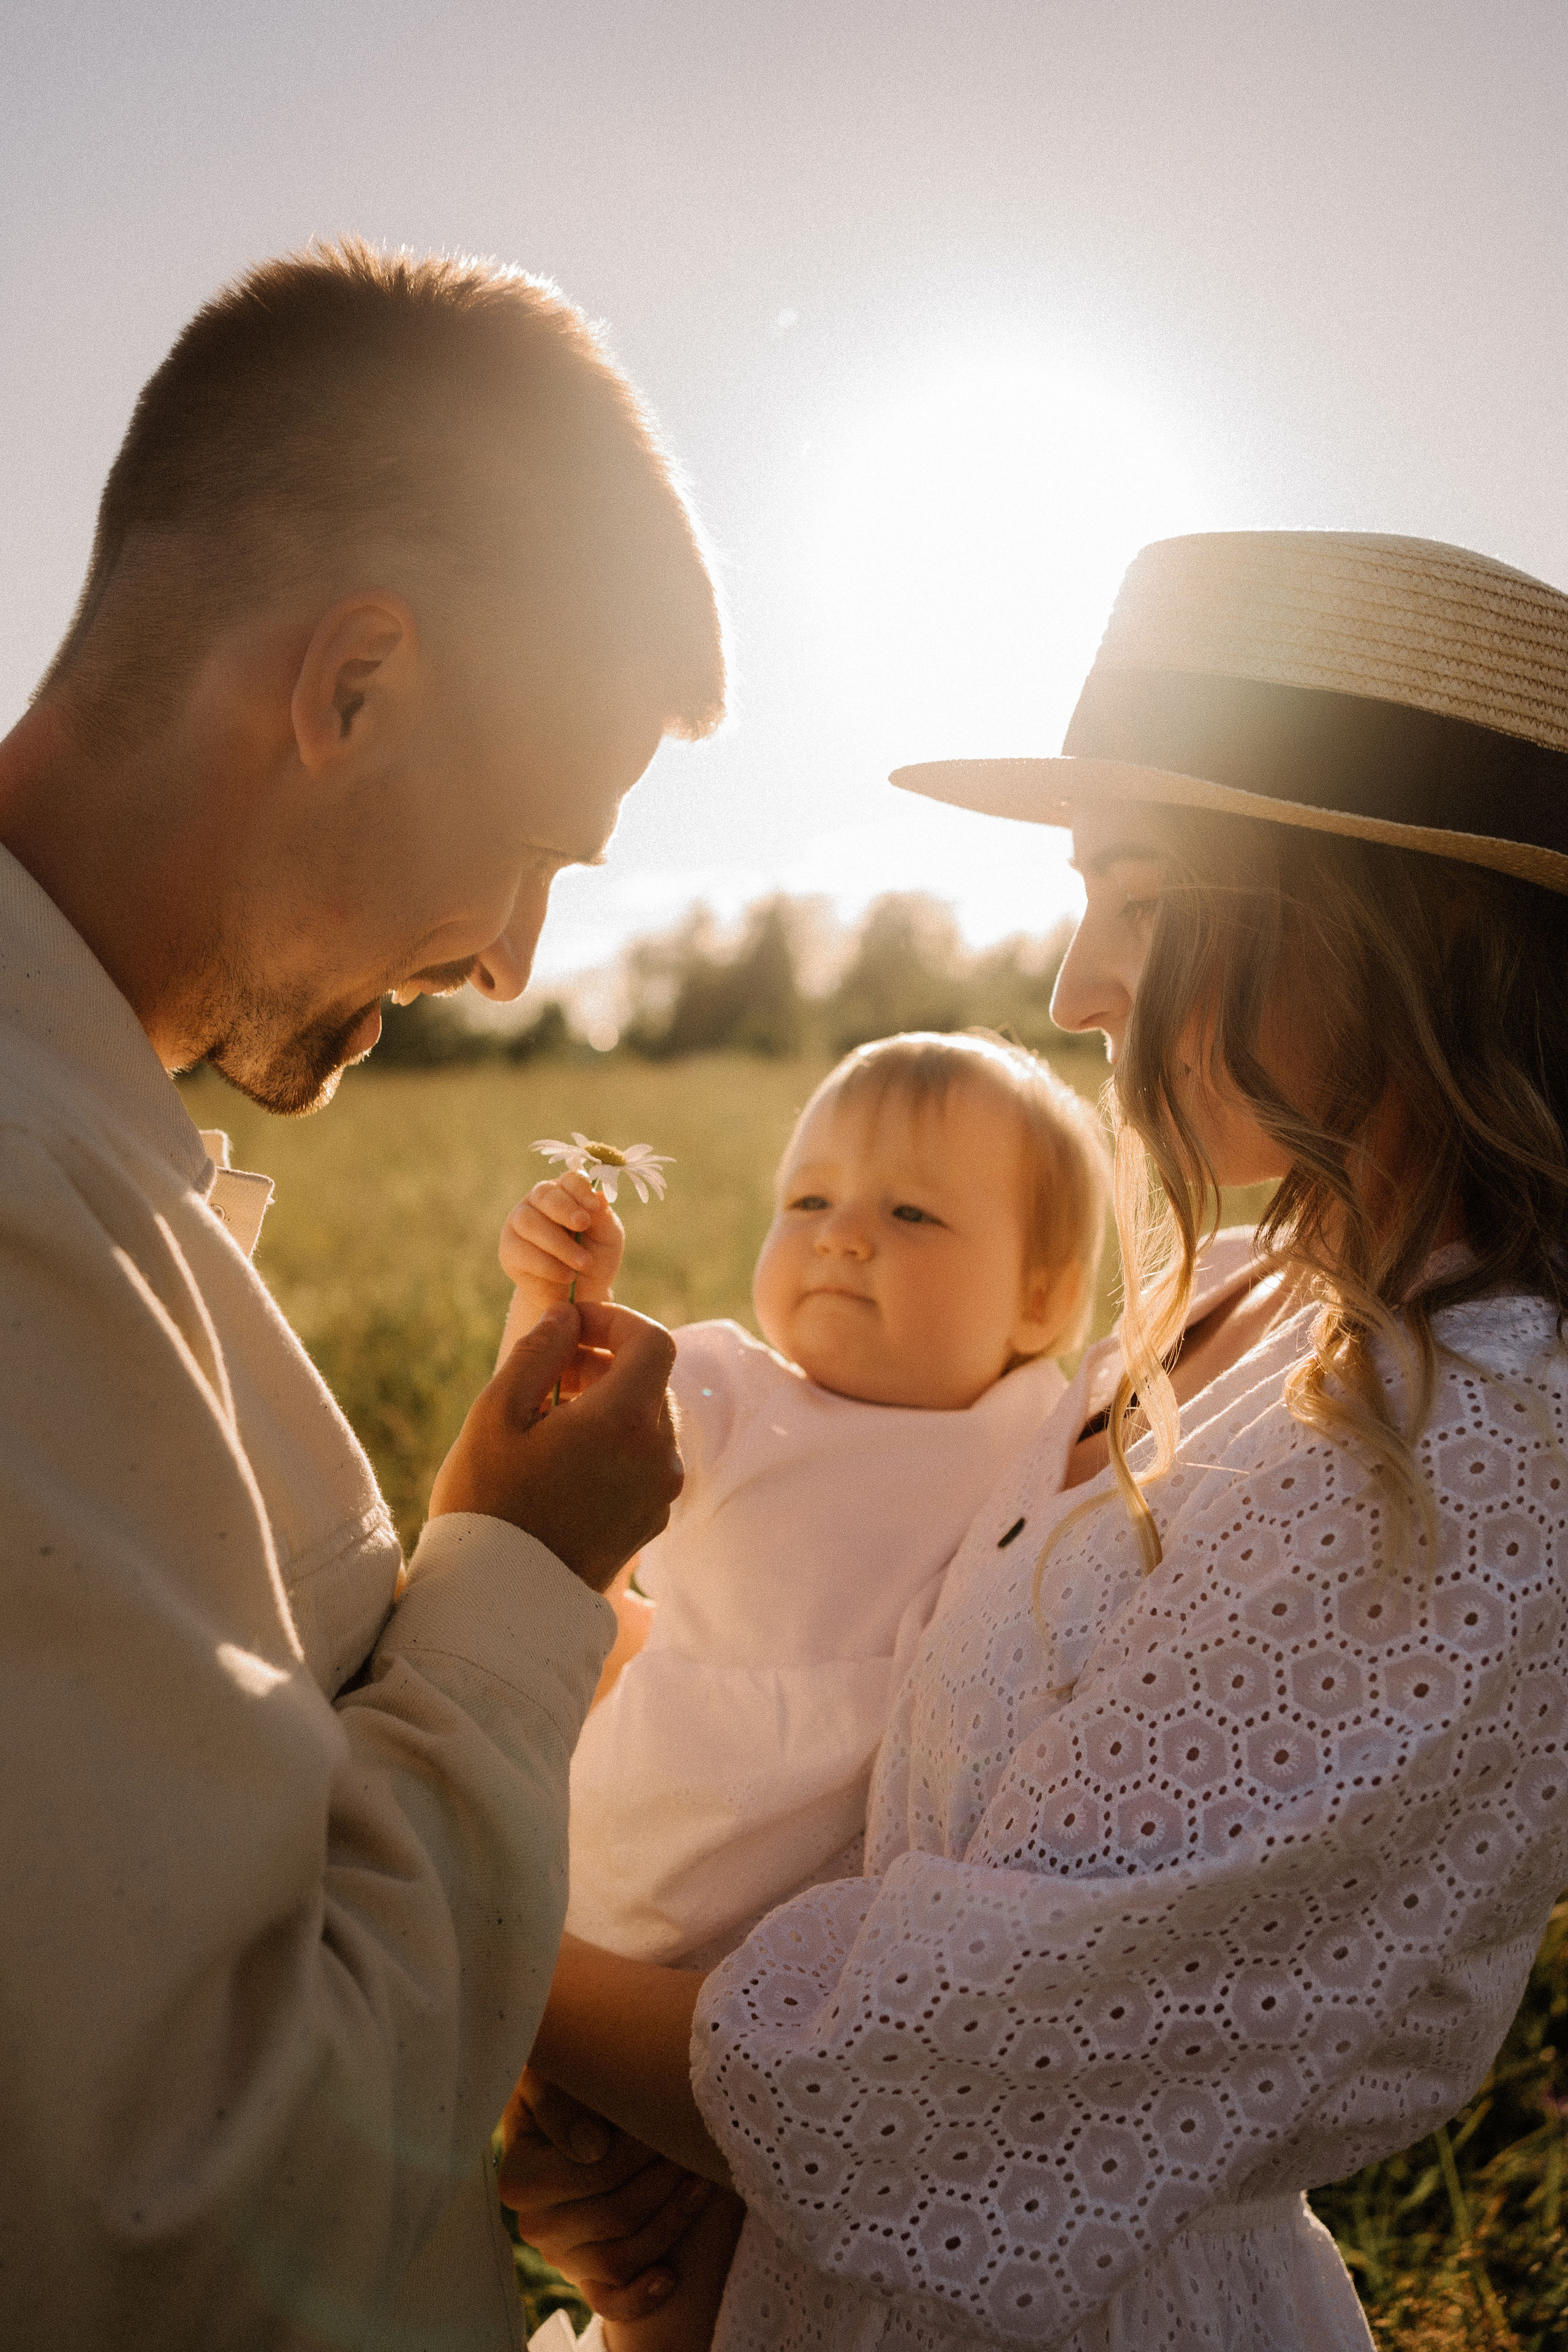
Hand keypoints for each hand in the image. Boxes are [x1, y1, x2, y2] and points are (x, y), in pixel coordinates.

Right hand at [429, 1301, 682, 1591]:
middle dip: (607, 1359)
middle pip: (653, 1379)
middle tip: (553, 1369)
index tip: (573, 1324)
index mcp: (625, 1421)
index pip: (653, 1341)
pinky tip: (567, 1456)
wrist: (502, 1603)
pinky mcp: (651, 1520)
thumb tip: (566, 1315)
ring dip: (611, 1400)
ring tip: (553, 1413)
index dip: (615, 1320)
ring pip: (650, 1419)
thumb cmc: (488, 1504)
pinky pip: (645, 1459)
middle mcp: (658, 1455)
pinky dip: (617, 1440)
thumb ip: (538, 1352)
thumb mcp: (497, 1414)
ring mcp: (659, 1492)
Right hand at [498, 2069, 710, 2324]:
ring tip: (703, 2182)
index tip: (673, 2121)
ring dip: (669, 2222)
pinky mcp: (583, 2277)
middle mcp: (534, 2225)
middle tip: (698, 2147)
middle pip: (614, 2215)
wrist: (567, 2117)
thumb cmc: (562, 2089)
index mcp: (519, 2179)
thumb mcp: (547, 2079)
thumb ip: (560, 2105)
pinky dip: (640, 2295)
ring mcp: (560, 2256)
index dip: (640, 2149)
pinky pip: (609, 2302)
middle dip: (664, 2179)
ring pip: (620, 2259)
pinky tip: (670, 2275)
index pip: (594, 2173)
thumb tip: (592, 2148)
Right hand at [501, 1170, 624, 1318]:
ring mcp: (519, 1224)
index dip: (580, 1189)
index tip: (594, 1207)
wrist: (580, 1296)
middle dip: (565, 1210)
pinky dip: (547, 1265)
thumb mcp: (608, 1239)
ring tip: (582, 1263)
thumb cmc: (595, 1260)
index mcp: (566, 1193)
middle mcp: (538, 1202)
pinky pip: (521, 1251)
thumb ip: (603, 1218)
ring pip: (529, 1222)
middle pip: (544, 1194)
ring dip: (558, 1243)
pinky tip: (566, 1276)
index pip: (569, 1179)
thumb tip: (599, 1196)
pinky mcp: (509, 1251)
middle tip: (583, 1225)